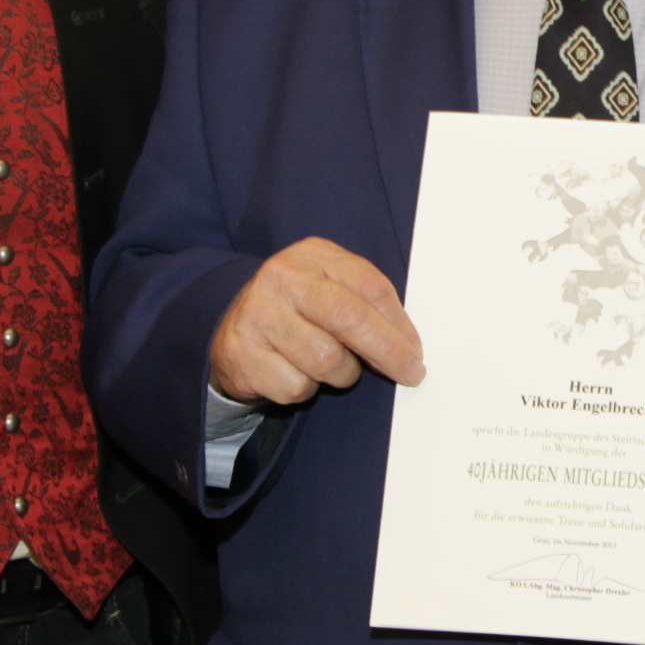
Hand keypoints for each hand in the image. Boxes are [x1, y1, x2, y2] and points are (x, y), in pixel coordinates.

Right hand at [208, 237, 425, 404]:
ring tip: (327, 364)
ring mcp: (259, 314)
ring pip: (326, 360)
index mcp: (312, 255)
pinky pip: (296, 386)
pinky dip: (306, 389)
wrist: (230, 328)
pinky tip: (294, 371)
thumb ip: (366, 303)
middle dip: (387, 351)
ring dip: (340, 374)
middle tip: (410, 373)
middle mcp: (282, 278)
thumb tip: (408, 346)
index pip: (369, 286)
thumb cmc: (296, 310)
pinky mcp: (243, 353)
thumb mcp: (329, 288)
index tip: (415, 351)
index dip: (399, 324)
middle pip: (349, 317)